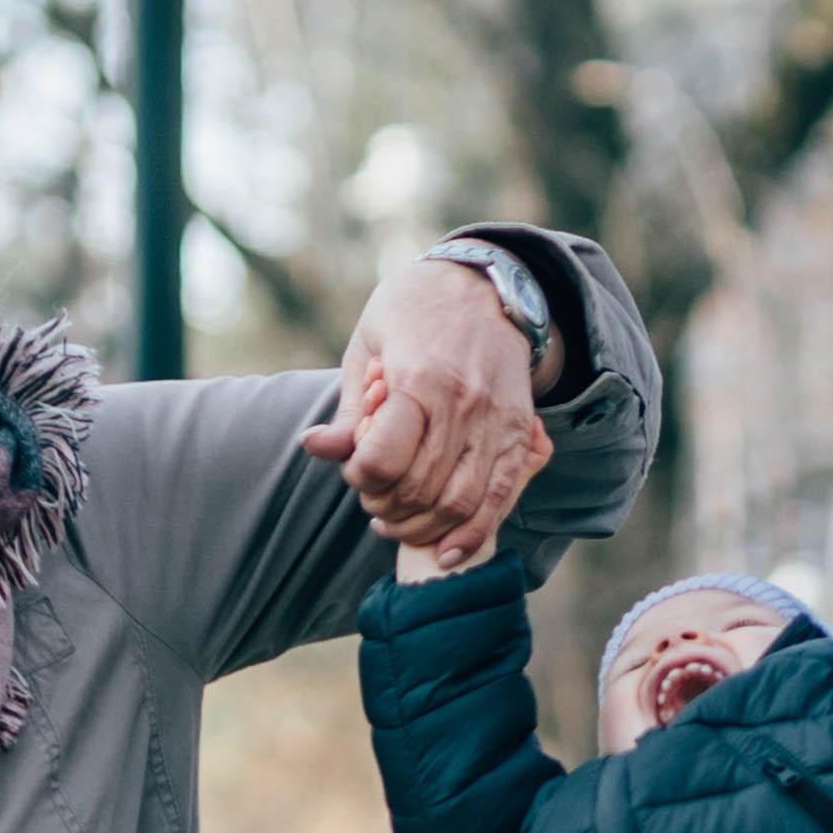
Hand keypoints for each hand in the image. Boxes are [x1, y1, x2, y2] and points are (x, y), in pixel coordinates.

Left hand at [302, 254, 554, 564]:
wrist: (485, 282)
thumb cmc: (414, 310)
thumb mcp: (368, 344)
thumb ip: (349, 407)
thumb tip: (314, 447)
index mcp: (417, 379)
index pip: (382, 460)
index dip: (360, 479)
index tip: (355, 472)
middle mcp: (461, 403)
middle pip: (420, 489)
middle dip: (388, 509)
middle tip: (374, 506)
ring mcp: (495, 420)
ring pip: (461, 501)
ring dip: (425, 528)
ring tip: (400, 526)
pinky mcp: (518, 431)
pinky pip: (500, 496)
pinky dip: (474, 531)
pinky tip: (449, 551)